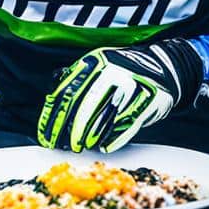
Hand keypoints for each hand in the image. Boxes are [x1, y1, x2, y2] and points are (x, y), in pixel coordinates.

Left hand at [37, 41, 199, 152]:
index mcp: (94, 61)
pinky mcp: (149, 100)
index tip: (45, 135)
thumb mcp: (97, 67)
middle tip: (65, 145)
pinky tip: (105, 146)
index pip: (67, 92)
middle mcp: (112, 70)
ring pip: (107, 115)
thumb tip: (51, 102)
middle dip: (73, 128)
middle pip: (86, 104)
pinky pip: (128, 123)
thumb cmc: (122, 72)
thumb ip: (75, 81)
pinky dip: (115, 137)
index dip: (54, 116)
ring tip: (82, 145)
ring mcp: (132, 85)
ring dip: (92, 134)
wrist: (163, 66)